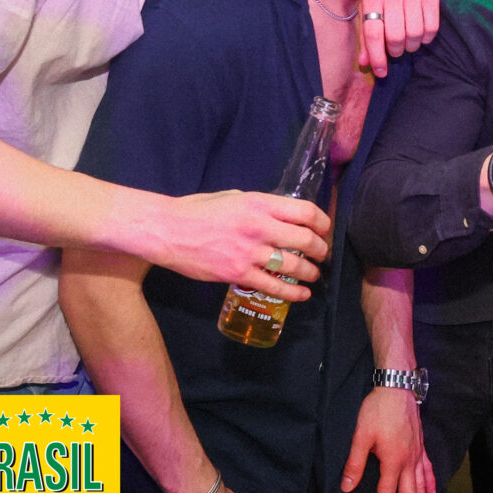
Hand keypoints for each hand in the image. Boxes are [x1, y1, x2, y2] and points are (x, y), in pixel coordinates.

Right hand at [145, 191, 328, 298]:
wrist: (167, 231)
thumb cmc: (198, 210)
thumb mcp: (234, 197)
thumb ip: (259, 206)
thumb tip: (280, 214)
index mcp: (259, 204)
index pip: (305, 212)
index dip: (322, 222)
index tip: (324, 229)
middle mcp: (259, 227)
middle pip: (305, 240)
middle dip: (321, 249)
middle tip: (323, 254)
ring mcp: (250, 252)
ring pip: (294, 265)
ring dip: (311, 272)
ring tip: (315, 274)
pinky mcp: (238, 274)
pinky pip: (274, 286)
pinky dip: (293, 293)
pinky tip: (302, 295)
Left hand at [340, 386, 435, 492]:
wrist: (397, 387)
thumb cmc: (377, 410)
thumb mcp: (361, 436)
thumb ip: (355, 464)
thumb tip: (347, 488)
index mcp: (393, 461)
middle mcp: (409, 461)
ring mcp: (417, 453)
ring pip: (422, 485)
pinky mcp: (420, 444)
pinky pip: (428, 468)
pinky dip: (431, 482)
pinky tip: (434, 491)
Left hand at [357, 0, 439, 77]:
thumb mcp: (368, 2)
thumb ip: (365, 32)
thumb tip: (364, 63)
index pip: (372, 33)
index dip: (377, 57)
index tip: (381, 72)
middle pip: (395, 36)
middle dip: (396, 51)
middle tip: (396, 51)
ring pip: (414, 34)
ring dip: (412, 46)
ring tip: (408, 43)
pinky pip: (432, 26)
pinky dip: (427, 38)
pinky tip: (421, 35)